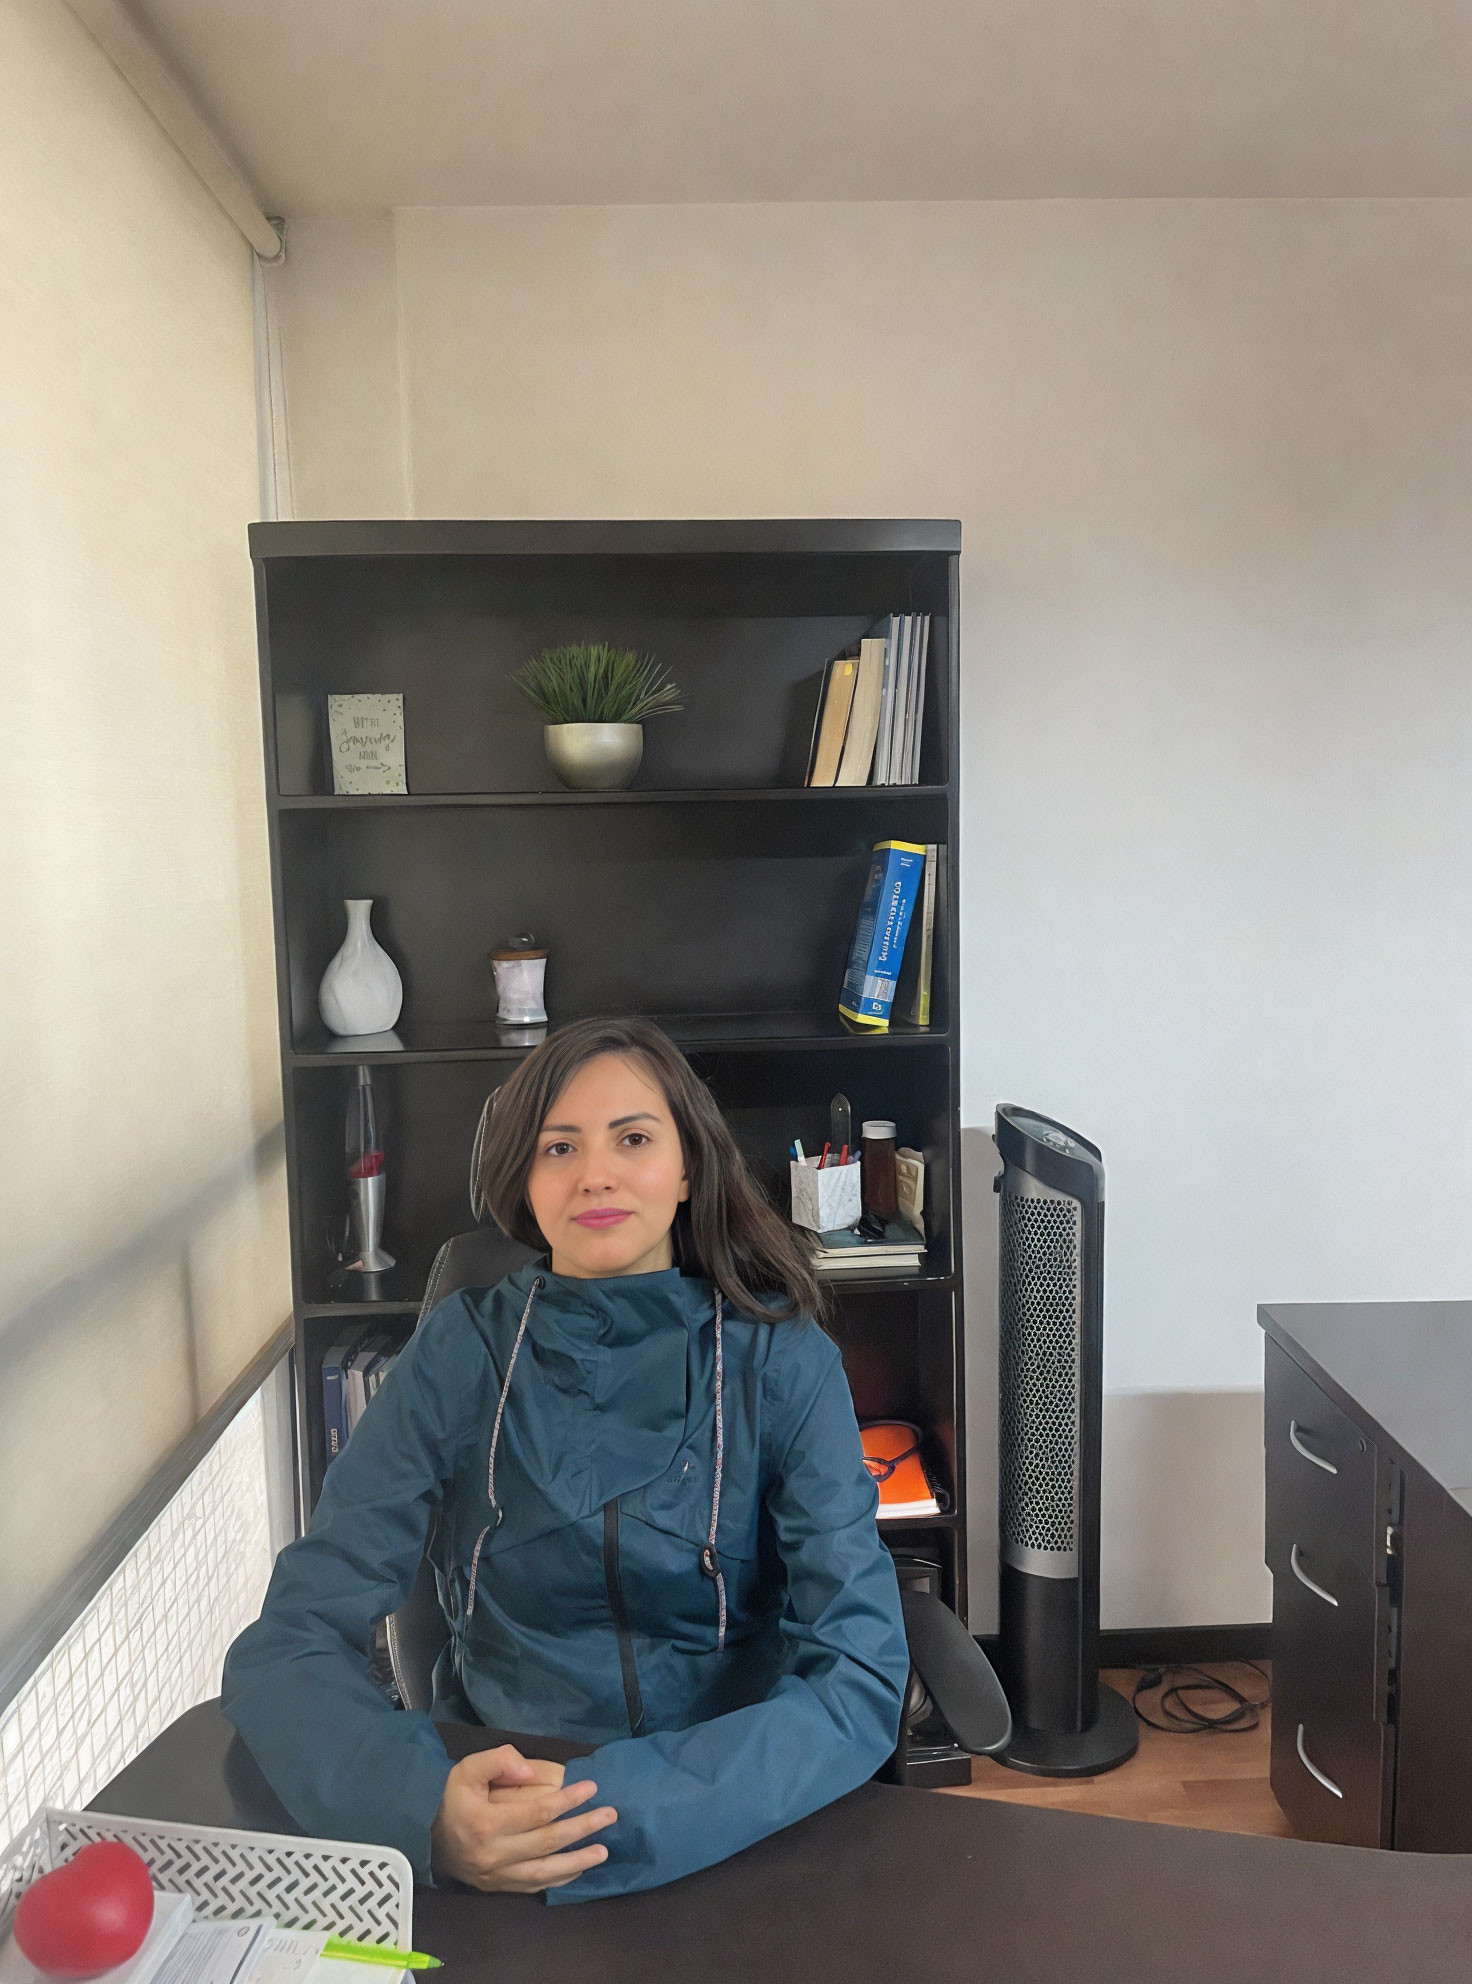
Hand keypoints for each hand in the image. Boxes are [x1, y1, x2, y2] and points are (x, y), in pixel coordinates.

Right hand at [430, 1744, 616, 1892]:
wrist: (421, 1833)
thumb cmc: (450, 1796)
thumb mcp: (467, 1767)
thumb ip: (500, 1760)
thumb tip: (531, 1770)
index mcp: (486, 1823)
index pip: (537, 1812)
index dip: (567, 1800)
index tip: (591, 1787)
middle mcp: (493, 1854)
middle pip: (547, 1842)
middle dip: (582, 1828)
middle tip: (610, 1815)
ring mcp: (495, 1875)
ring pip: (544, 1872)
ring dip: (577, 1861)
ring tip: (603, 1851)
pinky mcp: (496, 1887)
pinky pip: (532, 1886)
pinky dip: (558, 1879)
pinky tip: (577, 1870)